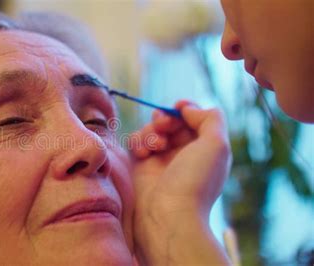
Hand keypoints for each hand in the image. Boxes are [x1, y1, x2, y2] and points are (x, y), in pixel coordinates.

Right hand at [130, 100, 231, 264]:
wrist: (167, 216)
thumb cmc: (195, 181)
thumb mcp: (216, 145)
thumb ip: (210, 118)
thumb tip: (188, 109)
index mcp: (205, 148)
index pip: (193, 119)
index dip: (185, 109)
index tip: (177, 107)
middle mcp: (184, 153)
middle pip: (172, 122)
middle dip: (166, 119)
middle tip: (163, 126)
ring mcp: (162, 160)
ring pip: (152, 129)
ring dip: (151, 131)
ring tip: (155, 146)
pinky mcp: (141, 166)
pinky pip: (136, 142)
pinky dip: (138, 141)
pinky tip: (142, 153)